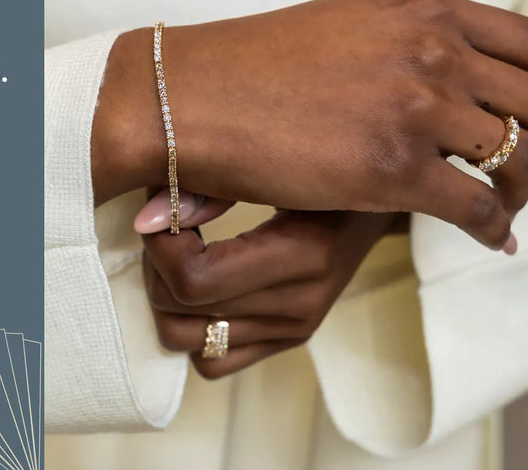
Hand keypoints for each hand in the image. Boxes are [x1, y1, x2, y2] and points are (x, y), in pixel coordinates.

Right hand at [94, 0, 527, 250]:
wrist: (192, 96)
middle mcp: (430, 51)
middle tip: (526, 169)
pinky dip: (494, 228)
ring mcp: (416, 108)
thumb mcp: (346, 29)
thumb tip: (436, 77)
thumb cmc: (252, 67)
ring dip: (518, 189)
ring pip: (513, 156)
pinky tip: (490, 239)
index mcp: (421, 11)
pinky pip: (477, 206)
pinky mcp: (393, 170)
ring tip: (501, 209)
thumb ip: (403, 45)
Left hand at [136, 189, 401, 377]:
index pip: (195, 280)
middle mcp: (302, 303)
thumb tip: (147, 218)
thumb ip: (211, 186)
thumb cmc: (325, 167)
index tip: (164, 209)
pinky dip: (194, 330)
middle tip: (168, 226)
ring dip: (168, 299)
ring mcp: (297, 327)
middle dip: (157, 267)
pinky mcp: (291, 338)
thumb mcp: (276, 163)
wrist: (381, 195)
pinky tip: (204, 286)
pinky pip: (213, 363)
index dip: (160, 246)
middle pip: (182, 313)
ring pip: (188, 343)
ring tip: (181, 255)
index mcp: (304, 254)